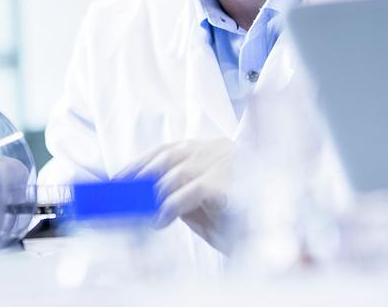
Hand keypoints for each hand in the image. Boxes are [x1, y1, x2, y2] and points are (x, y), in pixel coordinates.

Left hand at [117, 138, 236, 251]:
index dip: (140, 163)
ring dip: (154, 194)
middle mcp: (219, 148)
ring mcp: (228, 161)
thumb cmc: (234, 222)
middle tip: (121, 196)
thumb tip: (138, 192)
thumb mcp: (198, 204)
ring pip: (179, 171)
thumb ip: (174, 191)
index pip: (167, 149)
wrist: (269, 240)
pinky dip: (172, 205)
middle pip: (169, 157)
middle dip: (141, 177)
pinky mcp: (233, 180)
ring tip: (140, 211)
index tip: (118, 177)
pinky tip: (161, 219)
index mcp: (211, 148)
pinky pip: (194, 189)